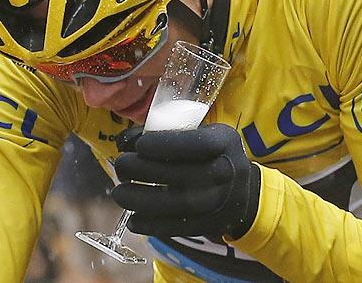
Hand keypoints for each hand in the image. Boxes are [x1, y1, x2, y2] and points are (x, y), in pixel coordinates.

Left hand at [112, 123, 259, 238]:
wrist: (241, 191)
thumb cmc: (210, 154)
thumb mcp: (201, 133)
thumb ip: (166, 133)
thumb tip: (123, 141)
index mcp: (225, 142)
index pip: (196, 144)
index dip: (165, 144)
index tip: (139, 145)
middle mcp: (226, 172)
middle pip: (181, 174)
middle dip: (143, 170)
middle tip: (121, 166)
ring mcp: (220, 202)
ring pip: (177, 204)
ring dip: (141, 200)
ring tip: (119, 193)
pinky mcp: (210, 225)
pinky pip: (178, 227)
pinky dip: (152, 225)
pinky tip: (133, 219)